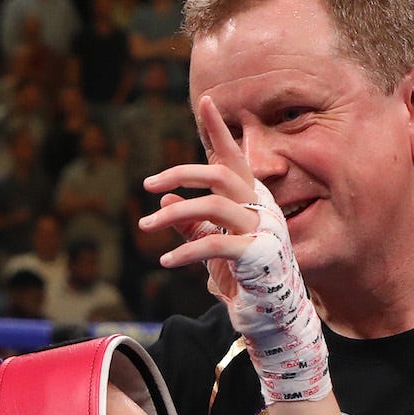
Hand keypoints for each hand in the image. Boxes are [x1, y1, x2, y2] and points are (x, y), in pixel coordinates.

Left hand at [135, 96, 273, 272]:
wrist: (269, 313)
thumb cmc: (241, 275)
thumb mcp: (210, 245)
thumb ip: (190, 222)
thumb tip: (165, 198)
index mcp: (250, 198)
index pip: (233, 158)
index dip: (219, 130)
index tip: (206, 101)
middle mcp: (260, 207)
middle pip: (220, 174)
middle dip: (180, 172)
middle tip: (146, 184)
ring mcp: (261, 229)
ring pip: (213, 206)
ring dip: (172, 214)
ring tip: (144, 226)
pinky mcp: (256, 254)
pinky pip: (213, 244)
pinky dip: (184, 251)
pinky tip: (164, 261)